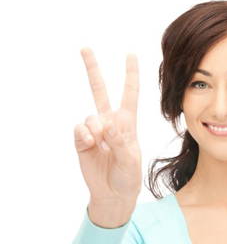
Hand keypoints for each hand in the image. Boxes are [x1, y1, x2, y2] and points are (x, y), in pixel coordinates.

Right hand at [74, 48, 141, 224]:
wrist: (112, 194)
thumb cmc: (128, 177)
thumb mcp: (130, 160)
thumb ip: (120, 141)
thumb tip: (107, 123)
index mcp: (127, 124)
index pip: (129, 94)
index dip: (130, 75)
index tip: (130, 55)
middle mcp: (110, 123)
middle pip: (100, 92)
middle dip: (93, 70)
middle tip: (85, 49)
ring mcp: (95, 131)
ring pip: (90, 116)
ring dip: (95, 129)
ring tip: (100, 144)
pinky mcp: (82, 140)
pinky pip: (79, 128)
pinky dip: (84, 135)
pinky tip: (90, 144)